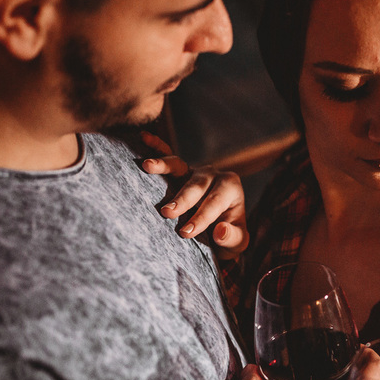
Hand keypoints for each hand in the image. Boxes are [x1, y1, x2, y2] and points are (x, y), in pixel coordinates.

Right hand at [139, 133, 247, 258]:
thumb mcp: (237, 242)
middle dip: (182, 199)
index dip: (201, 217)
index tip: (185, 232)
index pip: (215, 202)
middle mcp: (213, 175)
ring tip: (147, 166)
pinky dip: (156, 146)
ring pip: (179, 166)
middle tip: (167, 212)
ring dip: (163, 165)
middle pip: (197, 185)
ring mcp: (194, 170)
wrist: (219, 227)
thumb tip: (220, 230)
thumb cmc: (227, 233)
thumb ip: (233, 237)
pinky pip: (167, 155)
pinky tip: (142, 136)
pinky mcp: (179, 170)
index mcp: (231, 188)